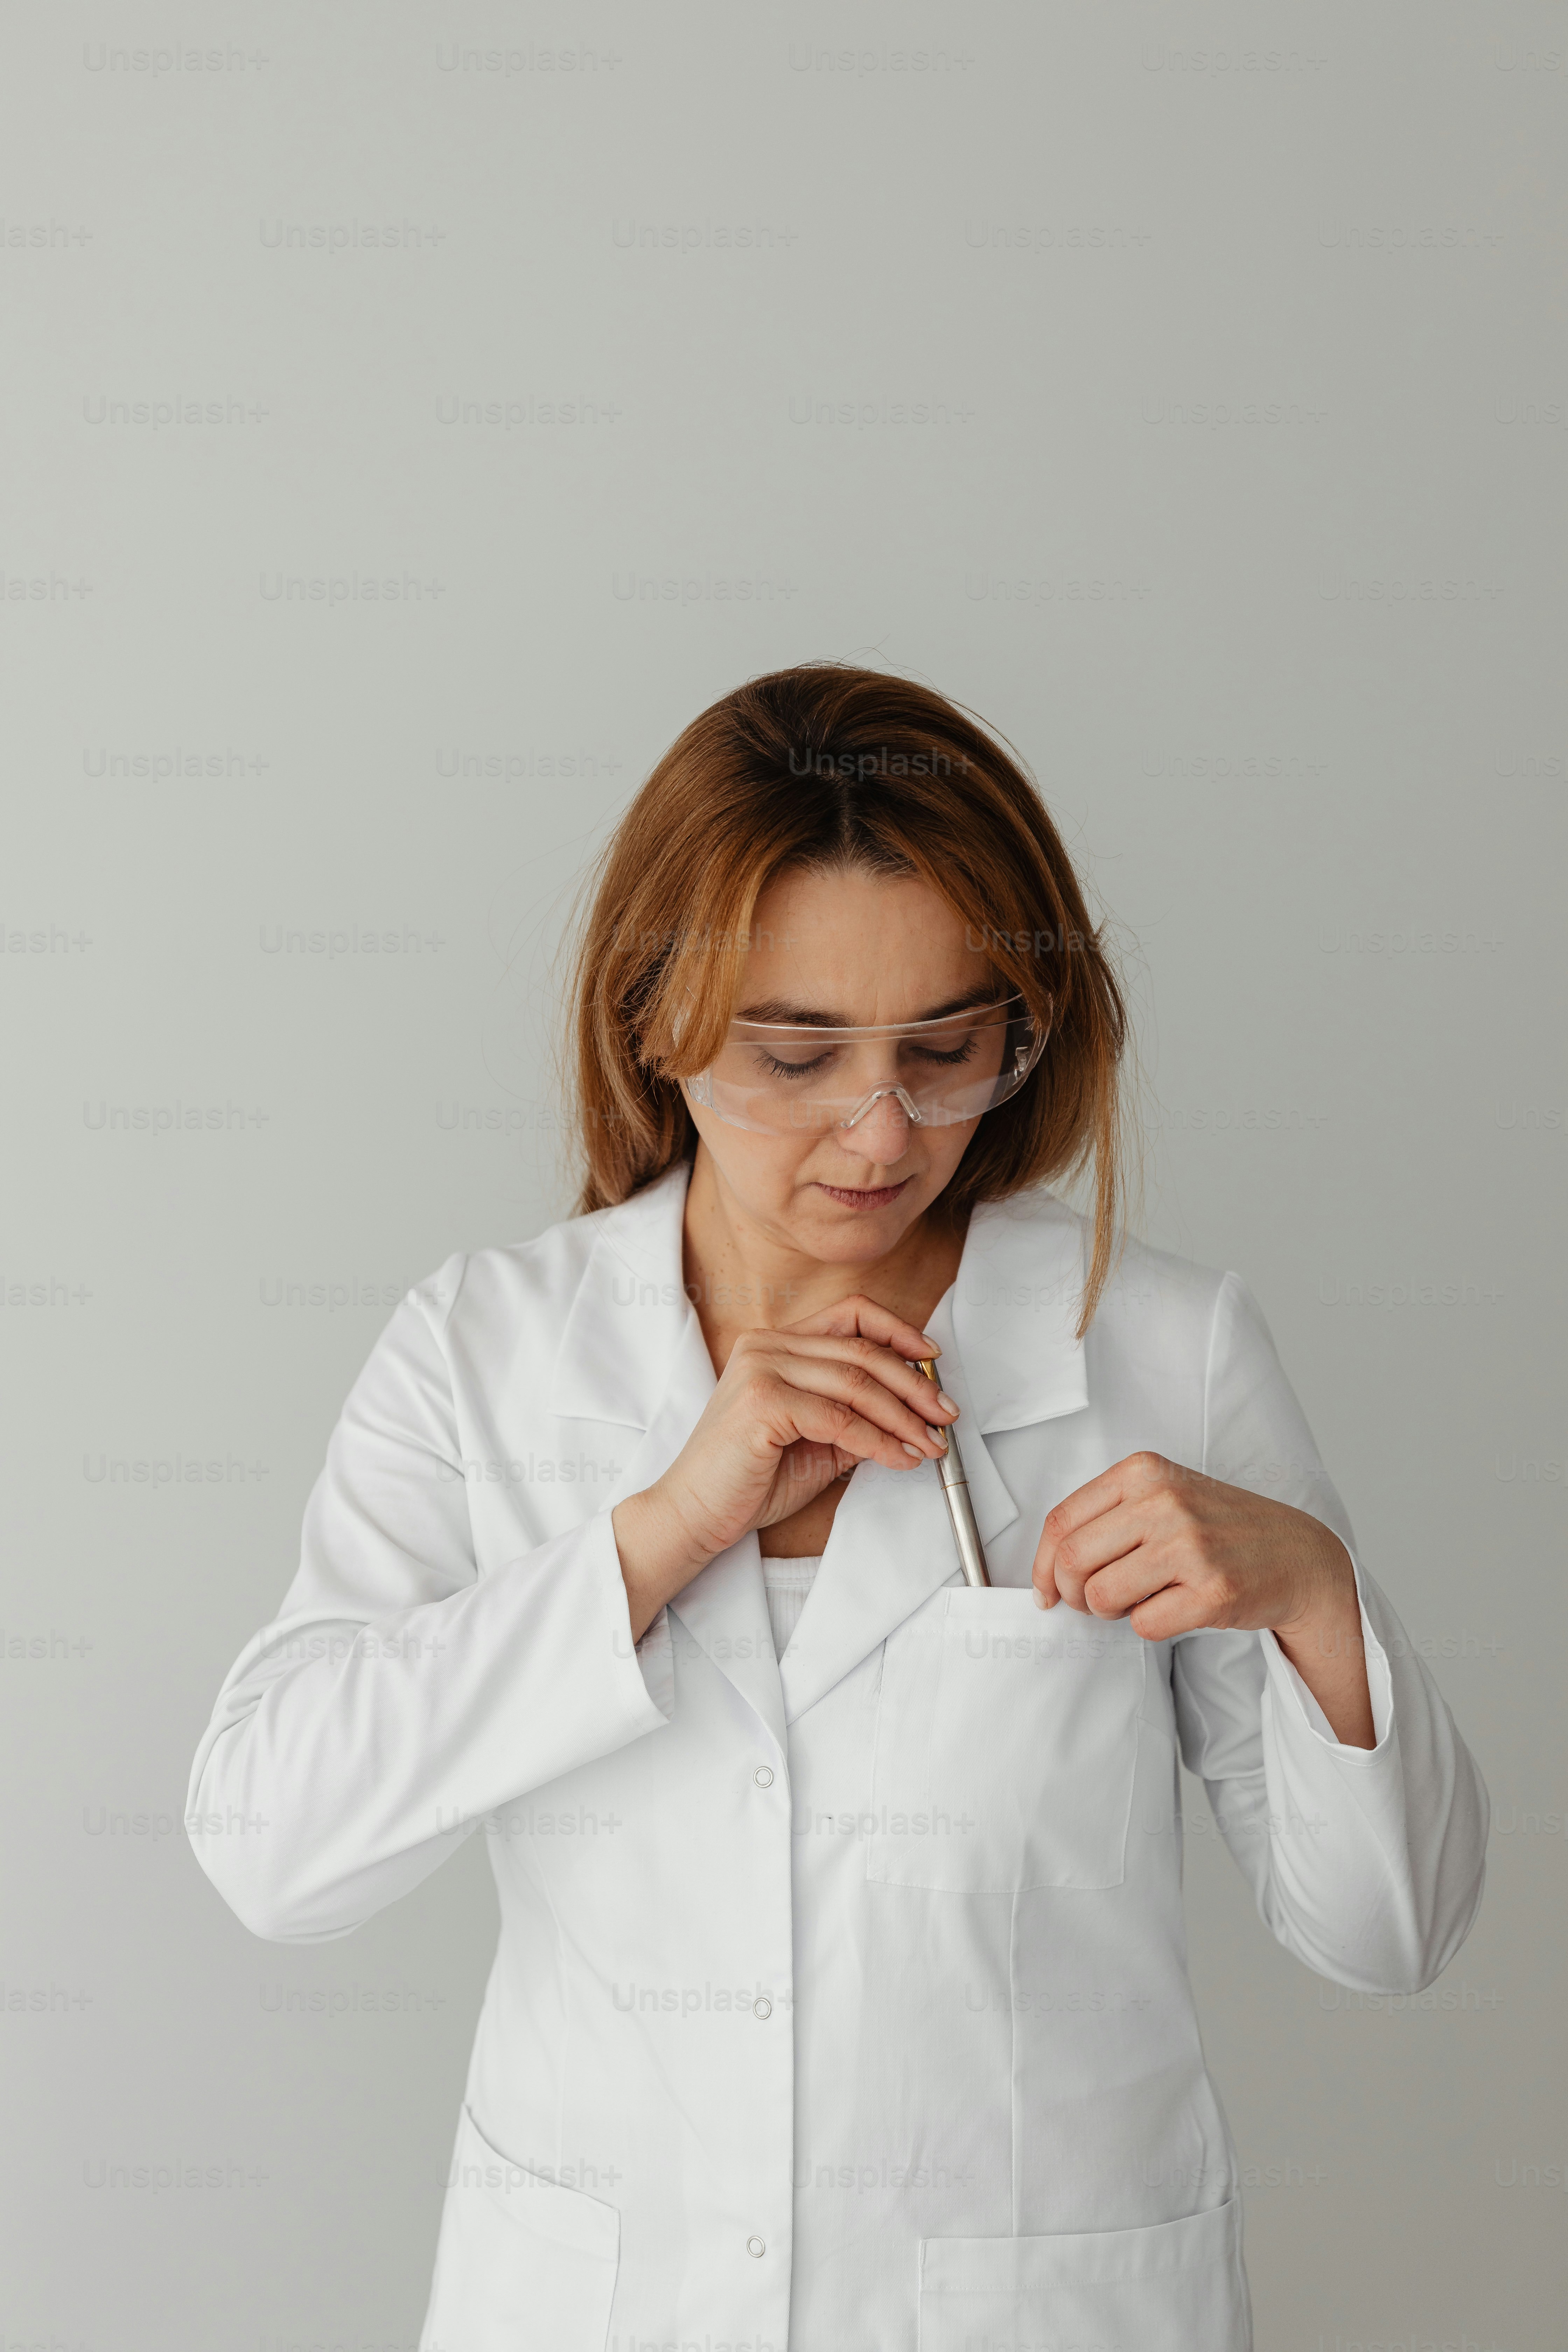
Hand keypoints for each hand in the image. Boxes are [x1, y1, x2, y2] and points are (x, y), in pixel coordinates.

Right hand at [613, 1297, 957, 1641]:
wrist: (695, 1513)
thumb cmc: (750, 1479)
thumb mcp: (817, 1440)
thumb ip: (855, 1416)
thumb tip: (912, 1410)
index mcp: (776, 1344)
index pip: (850, 1314)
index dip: (899, 1331)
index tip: (932, 1360)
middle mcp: (767, 1345)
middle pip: (862, 1350)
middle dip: (915, 1385)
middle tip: (945, 1415)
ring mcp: (762, 1369)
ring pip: (856, 1383)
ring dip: (904, 1417)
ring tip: (930, 1443)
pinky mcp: (763, 1403)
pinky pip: (840, 1419)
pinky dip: (879, 1440)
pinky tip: (899, 1458)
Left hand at [1032, 1451, 1375, 1747]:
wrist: (1297, 1555)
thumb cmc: (1219, 1528)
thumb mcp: (1161, 1496)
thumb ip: (1105, 1518)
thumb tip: (1047, 1569)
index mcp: (1143, 1472)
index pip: (1061, 1522)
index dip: (1041, 1565)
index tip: (1045, 1590)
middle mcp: (1165, 1502)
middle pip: (1072, 1561)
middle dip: (1071, 1593)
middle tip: (1090, 1602)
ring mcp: (1191, 1546)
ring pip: (1102, 1595)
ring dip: (1108, 1611)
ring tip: (1135, 1601)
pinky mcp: (1213, 1591)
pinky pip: (1144, 1624)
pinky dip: (1148, 1626)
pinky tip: (1173, 1608)